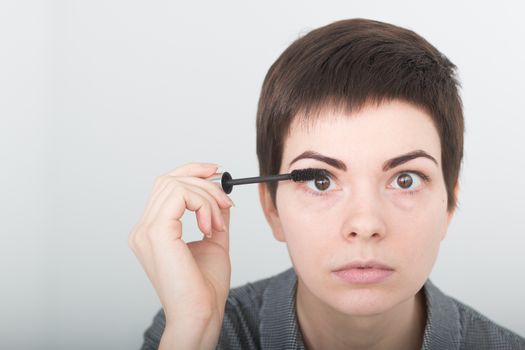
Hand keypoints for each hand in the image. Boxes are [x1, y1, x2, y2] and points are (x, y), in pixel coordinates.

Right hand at [128, 162, 233, 347]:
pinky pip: (180, 195)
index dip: (190, 171)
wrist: (201, 313)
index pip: (165, 185)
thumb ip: (213, 216)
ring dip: (206, 197)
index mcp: (152, 231)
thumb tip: (221, 195)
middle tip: (225, 203)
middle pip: (169, 180)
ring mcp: (145, 230)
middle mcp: (143, 228)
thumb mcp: (214, 240)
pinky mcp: (156, 233)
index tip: (216, 171)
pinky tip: (210, 226)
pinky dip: (202, 204)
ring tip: (217, 222)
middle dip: (203, 184)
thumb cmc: (205, 286)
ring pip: (175, 185)